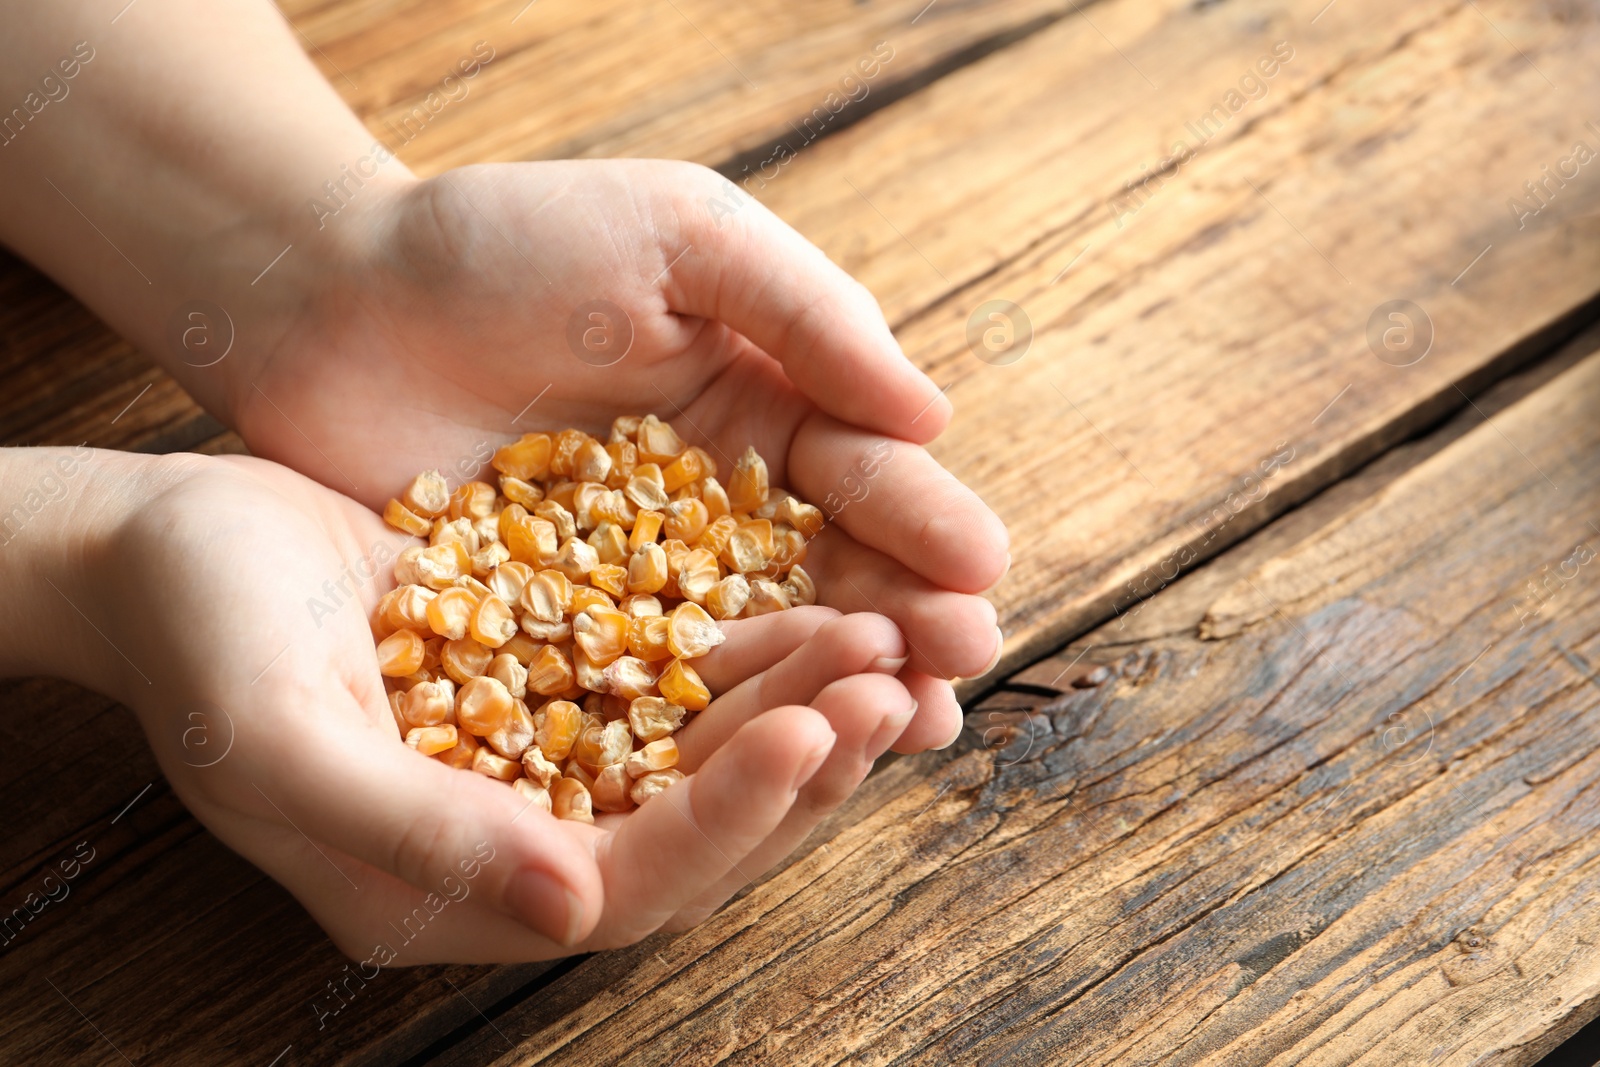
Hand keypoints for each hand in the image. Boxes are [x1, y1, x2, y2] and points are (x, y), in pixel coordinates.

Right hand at [84, 452, 917, 960]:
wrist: (166, 542)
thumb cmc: (198, 640)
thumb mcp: (286, 743)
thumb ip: (420, 836)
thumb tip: (570, 915)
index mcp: (449, 891)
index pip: (626, 884)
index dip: (726, 818)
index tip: (809, 731)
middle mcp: (515, 840)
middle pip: (691, 828)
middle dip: (795, 762)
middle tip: (886, 686)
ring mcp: (543, 759)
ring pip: (701, 753)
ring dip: (792, 700)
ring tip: (878, 640)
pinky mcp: (558, 680)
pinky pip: (674, 682)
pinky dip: (746, 651)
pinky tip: (814, 602)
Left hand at [232, 161, 1008, 747]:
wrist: (331, 294)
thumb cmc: (503, 240)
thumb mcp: (678, 231)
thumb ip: (806, 313)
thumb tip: (931, 415)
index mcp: (766, 401)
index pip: (865, 474)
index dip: (923, 523)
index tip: (975, 571)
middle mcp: (723, 500)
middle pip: (836, 573)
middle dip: (907, 618)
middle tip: (962, 664)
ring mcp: (646, 575)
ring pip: (765, 644)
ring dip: (839, 687)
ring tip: (913, 728)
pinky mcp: (566, 631)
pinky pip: (655, 685)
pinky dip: (719, 725)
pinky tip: (777, 762)